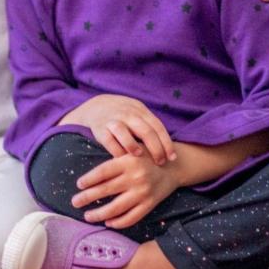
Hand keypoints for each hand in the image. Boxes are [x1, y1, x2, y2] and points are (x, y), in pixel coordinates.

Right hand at [60, 94, 175, 164]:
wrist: (96, 106)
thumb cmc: (123, 115)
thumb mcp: (138, 114)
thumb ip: (150, 126)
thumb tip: (169, 147)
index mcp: (140, 111)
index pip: (157, 127)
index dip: (166, 143)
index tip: (172, 158)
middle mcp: (128, 114)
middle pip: (145, 131)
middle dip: (155, 149)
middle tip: (160, 162)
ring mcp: (113, 120)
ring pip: (124, 133)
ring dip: (134, 146)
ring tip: (140, 157)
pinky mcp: (99, 128)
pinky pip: (109, 141)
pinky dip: (116, 151)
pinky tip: (122, 159)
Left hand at [72, 152, 178, 227]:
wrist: (174, 166)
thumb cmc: (146, 157)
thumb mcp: (130, 151)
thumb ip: (114, 161)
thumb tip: (89, 175)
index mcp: (128, 161)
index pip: (103, 172)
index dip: (89, 179)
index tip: (78, 185)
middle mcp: (135, 177)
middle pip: (106, 190)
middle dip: (87, 197)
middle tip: (74, 202)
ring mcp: (143, 193)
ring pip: (117, 208)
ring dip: (99, 214)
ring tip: (87, 216)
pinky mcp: (150, 204)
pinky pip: (132, 217)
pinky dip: (118, 222)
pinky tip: (108, 222)